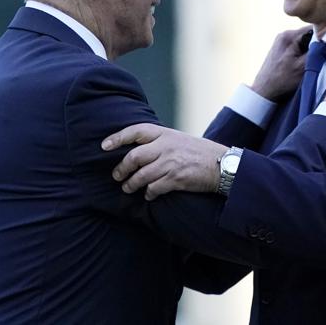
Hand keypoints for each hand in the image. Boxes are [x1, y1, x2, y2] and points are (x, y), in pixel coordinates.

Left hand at [101, 123, 227, 200]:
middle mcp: (165, 146)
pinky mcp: (176, 179)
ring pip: (141, 176)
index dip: (117, 138)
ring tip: (127, 188)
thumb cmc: (198, 152)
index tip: (103, 146)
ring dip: (131, 184)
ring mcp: (170, 163)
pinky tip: (148, 195)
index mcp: (164, 133)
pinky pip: (153, 188)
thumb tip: (136, 149)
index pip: (135, 131)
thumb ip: (158, 142)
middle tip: (116, 176)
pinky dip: (148, 193)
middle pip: (133, 157)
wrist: (222, 164)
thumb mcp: (178, 139)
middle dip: (121, 169)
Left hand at [251, 26, 311, 99]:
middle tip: (318, 56)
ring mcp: (281, 41)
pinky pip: (297, 45)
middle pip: (308, 33)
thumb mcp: (303, 67)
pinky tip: (301, 63)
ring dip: (309, 49)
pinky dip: (302, 52)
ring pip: (303, 40)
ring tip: (308, 61)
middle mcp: (284, 35)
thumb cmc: (282, 80)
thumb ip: (315, 51)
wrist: (264, 91)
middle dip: (316, 44)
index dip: (324, 36)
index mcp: (289, 36)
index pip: (314, 28)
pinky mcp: (281, 48)